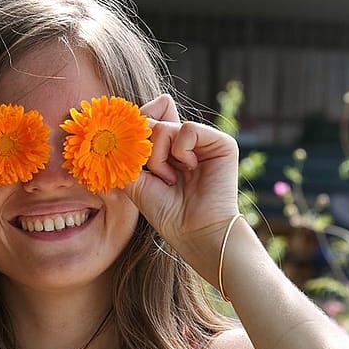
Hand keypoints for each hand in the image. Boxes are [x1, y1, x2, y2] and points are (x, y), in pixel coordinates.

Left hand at [125, 95, 239, 281]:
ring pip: (164, 127)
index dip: (134, 130)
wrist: (194, 232)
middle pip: (151, 122)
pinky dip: (180, 152)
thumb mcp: (135, 179)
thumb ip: (129, 148)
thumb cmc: (167, 212)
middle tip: (156, 176)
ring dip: (159, 157)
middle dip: (145, 151)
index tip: (128, 149)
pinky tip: (189, 170)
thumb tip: (134, 116)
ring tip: (170, 179)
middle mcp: (185, 143)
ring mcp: (203, 141)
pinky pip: (187, 129)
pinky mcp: (221, 142)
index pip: (147, 122)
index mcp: (168, 149)